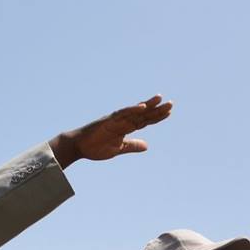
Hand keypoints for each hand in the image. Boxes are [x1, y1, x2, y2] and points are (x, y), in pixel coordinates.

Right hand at [49, 95, 172, 166]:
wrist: (79, 147)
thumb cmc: (96, 146)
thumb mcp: (119, 149)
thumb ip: (132, 146)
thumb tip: (147, 146)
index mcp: (125, 127)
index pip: (144, 121)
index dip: (156, 117)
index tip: (169, 112)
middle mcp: (122, 121)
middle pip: (143, 114)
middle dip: (157, 110)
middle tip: (171, 103)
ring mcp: (116, 120)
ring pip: (134, 111)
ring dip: (148, 106)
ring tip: (160, 100)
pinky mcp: (108, 121)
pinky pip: (122, 114)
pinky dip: (132, 110)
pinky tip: (143, 107)